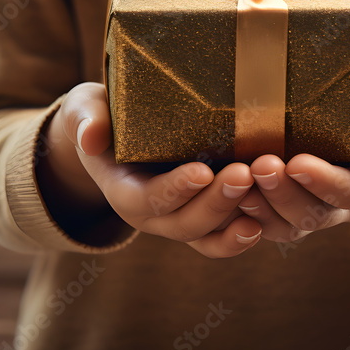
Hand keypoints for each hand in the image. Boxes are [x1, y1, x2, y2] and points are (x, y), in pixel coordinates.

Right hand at [38, 82, 262, 257]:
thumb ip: (86, 120)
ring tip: (260, 192)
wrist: (115, 136)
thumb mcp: (86, 110)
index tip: (202, 172)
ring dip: (234, 218)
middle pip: (185, 223)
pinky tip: (263, 222)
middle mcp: (152, 215)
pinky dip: (240, 236)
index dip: (175, 190)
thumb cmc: (103, 116)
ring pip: (207, 235)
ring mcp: (179, 219)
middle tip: (243, 174)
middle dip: (215, 202)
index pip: (148, 199)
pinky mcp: (203, 217)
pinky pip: (220, 239)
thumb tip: (91, 137)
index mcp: (123, 191)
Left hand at [237, 82, 349, 242]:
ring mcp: (315, 210)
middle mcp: (343, 208)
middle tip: (258, 164)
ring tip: (233, 179)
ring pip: (284, 225)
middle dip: (282, 194)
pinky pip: (264, 221)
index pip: (349, 193)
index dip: (323, 182)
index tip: (297, 162)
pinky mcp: (289, 206)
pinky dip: (243, 210)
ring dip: (258, 206)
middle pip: (312, 215)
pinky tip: (220, 188)